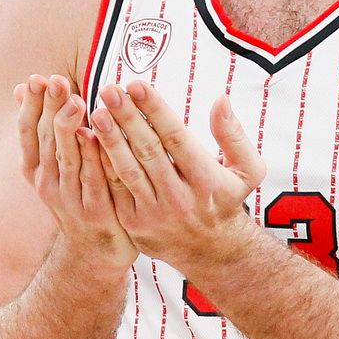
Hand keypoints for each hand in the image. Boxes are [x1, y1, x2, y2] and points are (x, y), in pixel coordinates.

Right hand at [15, 75, 134, 274]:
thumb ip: (44, 128)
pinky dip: (92, 159)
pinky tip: (95, 137)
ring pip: (66, 158)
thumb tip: (22, 87)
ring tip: (75, 101)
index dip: (32, 105)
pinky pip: (94, 180)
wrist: (94, 252)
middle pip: (47, 140)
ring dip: (69, 129)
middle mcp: (48, 184)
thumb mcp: (54, 165)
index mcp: (35, 170)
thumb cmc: (78, 197)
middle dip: (51, 108)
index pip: (28, 132)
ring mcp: (70, 199)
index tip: (37, 78)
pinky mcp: (96, 211)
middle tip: (57, 80)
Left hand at [90, 81, 265, 272]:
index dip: (155, 110)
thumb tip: (221, 99)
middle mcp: (179, 198)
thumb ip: (234, 135)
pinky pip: (115, 189)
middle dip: (127, 118)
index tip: (137, 85)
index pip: (176, 138)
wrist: (212, 252)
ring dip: (109, 140)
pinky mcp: (134, 224)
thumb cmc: (226, 200)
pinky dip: (102, 165)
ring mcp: (154, 214)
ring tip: (96, 112)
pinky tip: (91, 142)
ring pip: (127, 171)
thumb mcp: (246, 170)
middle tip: (109, 91)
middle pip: (148, 151)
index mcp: (206, 180)